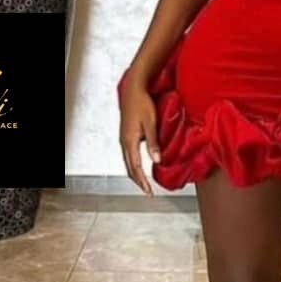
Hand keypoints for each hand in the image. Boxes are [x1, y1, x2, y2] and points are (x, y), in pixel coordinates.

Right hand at [118, 72, 159, 196]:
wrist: (133, 89)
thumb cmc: (142, 103)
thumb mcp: (151, 122)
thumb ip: (154, 142)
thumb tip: (157, 160)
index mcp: (130, 141)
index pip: (136, 167)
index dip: (142, 181)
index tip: (149, 192)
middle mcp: (124, 142)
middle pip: (129, 168)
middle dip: (138, 181)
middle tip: (147, 192)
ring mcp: (123, 139)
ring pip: (128, 162)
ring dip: (135, 174)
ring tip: (144, 183)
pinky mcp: (125, 135)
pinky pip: (128, 155)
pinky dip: (134, 164)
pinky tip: (140, 166)